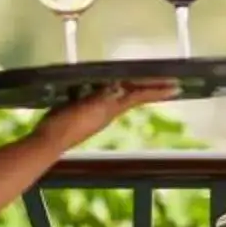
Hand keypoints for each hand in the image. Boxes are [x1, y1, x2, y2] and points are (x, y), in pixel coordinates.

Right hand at [35, 82, 176, 149]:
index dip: (158, 91)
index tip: (177, 87)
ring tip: (151, 84)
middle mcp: (108, 112)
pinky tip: (113, 87)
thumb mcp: (84, 109)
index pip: (140, 96)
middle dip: (155, 90)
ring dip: (140, 90)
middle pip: (137, 96)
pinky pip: (108, 98)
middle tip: (173, 85)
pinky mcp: (86, 113)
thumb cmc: (64, 125)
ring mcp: (98, 114)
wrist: (48, 142)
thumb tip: (120, 87)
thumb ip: (102, 98)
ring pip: (125, 98)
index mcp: (111, 109)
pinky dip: (117, 91)